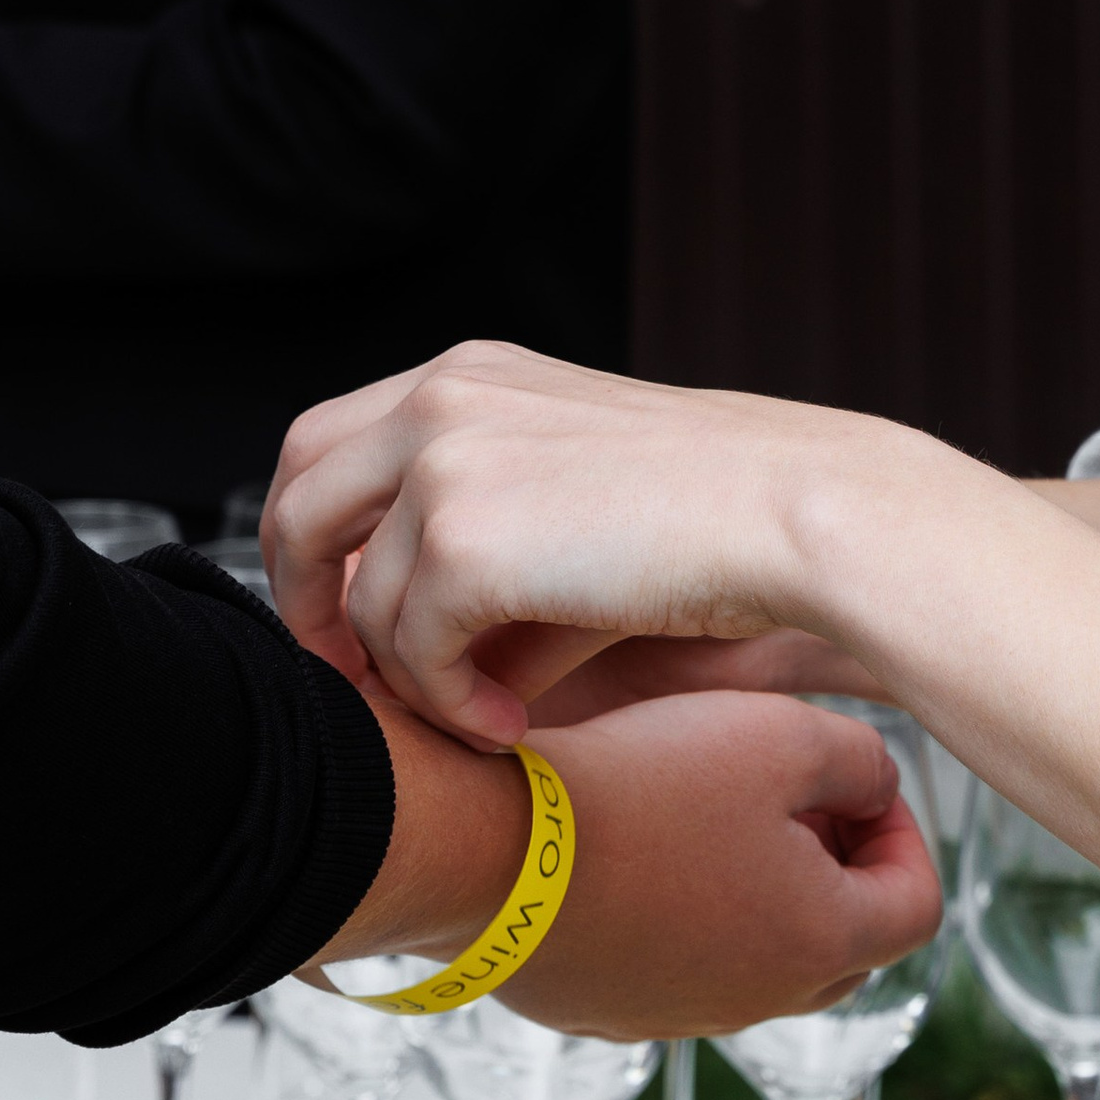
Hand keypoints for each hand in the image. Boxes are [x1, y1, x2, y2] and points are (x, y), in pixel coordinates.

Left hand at [267, 338, 1099, 930]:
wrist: (804, 519)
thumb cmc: (714, 525)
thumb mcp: (575, 513)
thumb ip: (478, 560)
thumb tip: (400, 656)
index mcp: (474, 374)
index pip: (327, 446)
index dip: (318, 543)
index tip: (354, 626)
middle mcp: (443, 395)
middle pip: (295, 497)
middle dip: (306, 602)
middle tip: (363, 681)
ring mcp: (444, 459)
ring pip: (354, 594)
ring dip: (407, 675)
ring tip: (492, 717)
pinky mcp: (458, 535)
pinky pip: (406, 648)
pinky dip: (451, 704)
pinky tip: (517, 725)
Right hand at [323, 684, 939, 1035]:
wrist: (490, 847)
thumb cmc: (643, 782)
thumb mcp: (782, 733)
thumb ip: (862, 762)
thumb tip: (873, 792)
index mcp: (819, 943)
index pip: (916, 907)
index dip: (906, 833)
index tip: (857, 781)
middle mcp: (757, 1001)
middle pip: (843, 946)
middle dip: (837, 867)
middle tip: (797, 797)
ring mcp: (676, 1015)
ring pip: (758, 958)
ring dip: (760, 891)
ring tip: (712, 809)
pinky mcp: (605, 1009)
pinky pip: (676, 966)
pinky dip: (683, 913)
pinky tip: (639, 844)